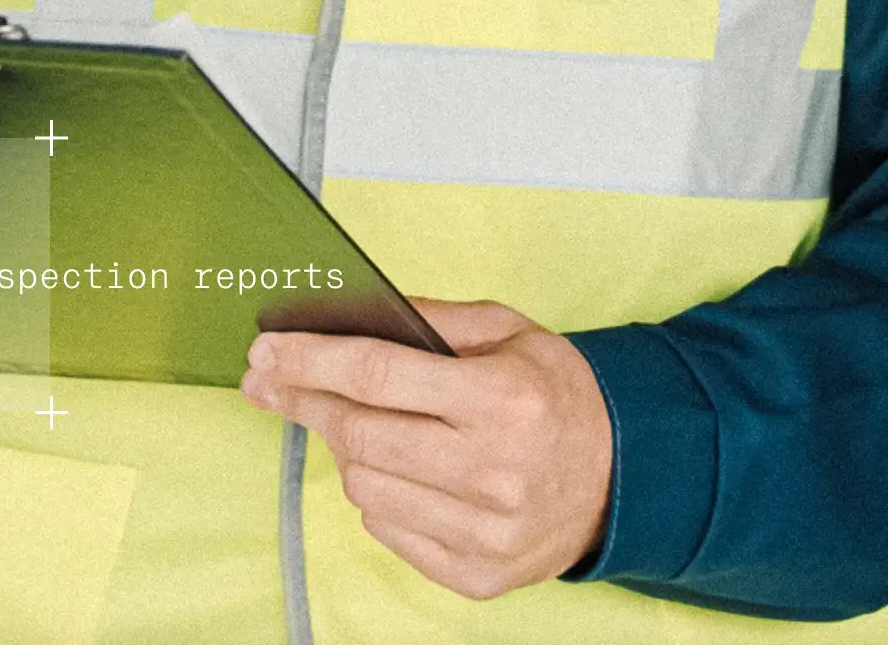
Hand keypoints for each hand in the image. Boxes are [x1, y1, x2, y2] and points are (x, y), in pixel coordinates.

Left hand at [241, 297, 611, 600]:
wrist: (621, 476)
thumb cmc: (555, 393)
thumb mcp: (508, 330)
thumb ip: (432, 319)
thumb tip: (353, 313)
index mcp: (499, 400)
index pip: (378, 377)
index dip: (311, 361)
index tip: (266, 350)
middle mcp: (491, 471)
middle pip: (360, 435)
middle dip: (303, 400)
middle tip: (267, 378)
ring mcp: (483, 532)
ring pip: (365, 487)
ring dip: (345, 448)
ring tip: (351, 420)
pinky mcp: (476, 575)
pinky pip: (388, 531)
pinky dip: (378, 494)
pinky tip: (393, 467)